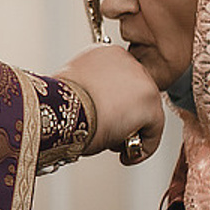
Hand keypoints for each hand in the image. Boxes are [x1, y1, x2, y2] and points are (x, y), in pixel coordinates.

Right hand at [59, 44, 165, 164]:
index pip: (120, 79)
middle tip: (111, 134)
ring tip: (114, 145)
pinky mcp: (150, 104)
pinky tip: (127, 156)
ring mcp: (143, 81)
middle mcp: (128, 61)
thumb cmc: (56, 104)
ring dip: (133, 130)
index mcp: (105, 53)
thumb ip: (91, 91)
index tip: (104, 117)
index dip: (114, 101)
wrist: (56, 109)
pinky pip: (153, 131)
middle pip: (136, 93)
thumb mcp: (74, 89)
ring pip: (146, 111)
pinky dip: (143, 148)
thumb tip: (99, 109)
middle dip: (126, 116)